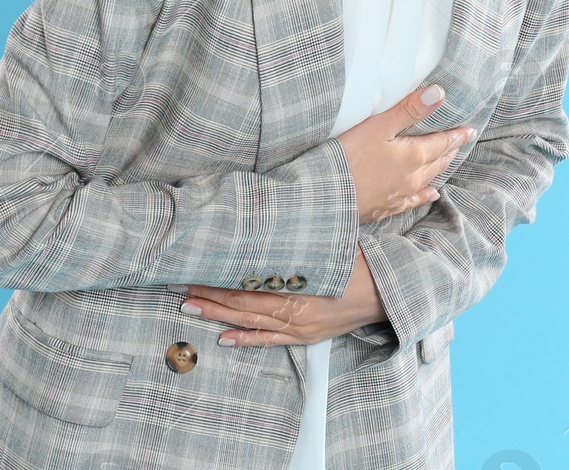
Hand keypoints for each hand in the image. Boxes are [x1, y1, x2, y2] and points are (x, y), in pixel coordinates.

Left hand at [169, 248, 385, 346]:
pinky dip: (245, 340)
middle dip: (210, 297)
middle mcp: (294, 311)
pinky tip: (224, 339)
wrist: (386, 291)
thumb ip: (294, 243)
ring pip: (250, 322)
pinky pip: (269, 340)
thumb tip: (262, 228)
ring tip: (191, 309)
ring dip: (219, 316)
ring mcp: (299, 327)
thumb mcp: (326, 245)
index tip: (195, 271)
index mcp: (297, 286)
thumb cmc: (358, 261)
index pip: (246, 284)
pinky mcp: (305, 337)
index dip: (218, 280)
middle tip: (182, 290)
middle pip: (242, 303)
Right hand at [337, 83, 474, 222]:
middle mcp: (412, 178)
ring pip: (428, 179)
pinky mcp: (386, 207)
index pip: (441, 143)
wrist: (328, 195)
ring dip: (440, 168)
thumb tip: (440, 93)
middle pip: (437, 161)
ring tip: (449, 160)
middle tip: (461, 142)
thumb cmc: (350, 156)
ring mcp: (400, 194)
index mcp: (413, 156)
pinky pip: (413, 201)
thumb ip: (410, 109)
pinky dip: (425, 195)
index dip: (456, 136)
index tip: (470, 131)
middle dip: (450, 150)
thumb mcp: (379, 126)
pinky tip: (431, 194)